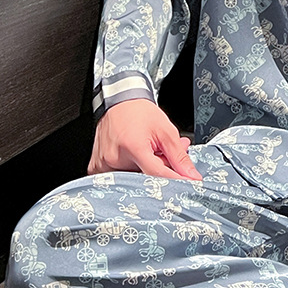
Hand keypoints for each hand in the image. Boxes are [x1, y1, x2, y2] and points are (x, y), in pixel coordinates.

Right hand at [88, 98, 202, 179]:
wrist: (120, 102)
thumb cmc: (141, 114)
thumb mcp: (166, 131)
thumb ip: (179, 156)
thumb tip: (191, 176)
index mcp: (133, 147)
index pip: (157, 174)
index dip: (175, 180)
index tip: (188, 184)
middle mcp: (115, 158)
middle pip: (145, 178)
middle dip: (161, 170)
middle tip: (164, 154)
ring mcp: (103, 164)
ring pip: (133, 179)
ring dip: (147, 169)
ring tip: (149, 151)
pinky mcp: (96, 167)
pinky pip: (118, 178)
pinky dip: (132, 171)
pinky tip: (134, 157)